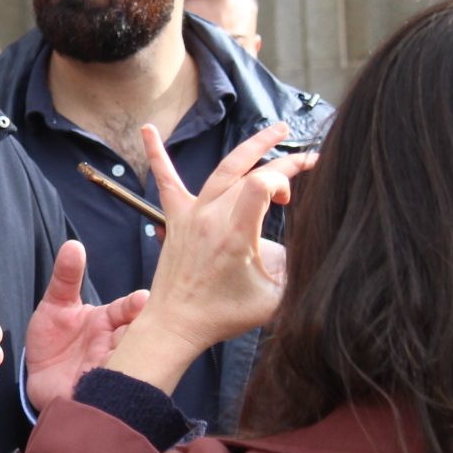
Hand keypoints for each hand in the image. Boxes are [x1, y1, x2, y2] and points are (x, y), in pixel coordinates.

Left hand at [22, 239, 148, 411]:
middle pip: (139, 334)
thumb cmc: (52, 340)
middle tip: (145, 327)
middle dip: (144, 331)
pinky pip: (118, 386)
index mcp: (109, 320)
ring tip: (128, 354)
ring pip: (133, 360)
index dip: (135, 305)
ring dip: (133, 357)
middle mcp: (116, 343)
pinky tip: (115, 378)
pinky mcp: (105, 390)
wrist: (39, 380)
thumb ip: (65, 277)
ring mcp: (113, 367)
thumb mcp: (55, 305)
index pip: (129, 309)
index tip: (141, 301)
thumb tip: (73, 245)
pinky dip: (119, 381)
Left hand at [107, 123, 316, 389]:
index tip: (297, 189)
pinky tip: (147, 129)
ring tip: (269, 132)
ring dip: (247, 149)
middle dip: (277, 154)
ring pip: (220, 170)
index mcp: (236, 232)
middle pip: (247, 170)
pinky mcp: (176, 218)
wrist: (178, 323)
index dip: (287, 175)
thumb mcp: (274, 296)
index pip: (264, 183)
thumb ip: (294, 266)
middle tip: (299, 147)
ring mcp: (191, 214)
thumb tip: (305, 243)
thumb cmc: (224, 314)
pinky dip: (156, 153)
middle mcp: (212, 216)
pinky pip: (166, 180)